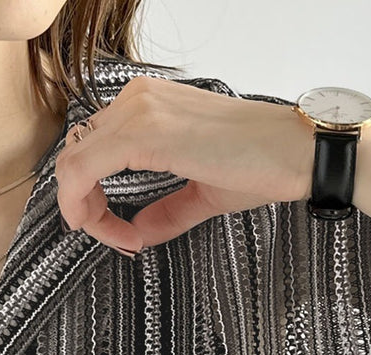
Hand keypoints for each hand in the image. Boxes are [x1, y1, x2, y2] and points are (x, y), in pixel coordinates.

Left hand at [53, 76, 311, 253]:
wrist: (296, 152)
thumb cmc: (261, 163)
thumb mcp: (204, 192)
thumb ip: (167, 211)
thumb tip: (138, 233)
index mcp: (149, 105)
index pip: (95, 147)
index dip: (92, 194)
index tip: (118, 231)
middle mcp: (137, 99)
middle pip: (78, 154)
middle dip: (85, 205)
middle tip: (115, 239)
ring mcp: (138, 111)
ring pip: (73, 162)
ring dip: (84, 209)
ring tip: (116, 239)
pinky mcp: (144, 132)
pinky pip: (84, 168)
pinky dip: (85, 204)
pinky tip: (112, 232)